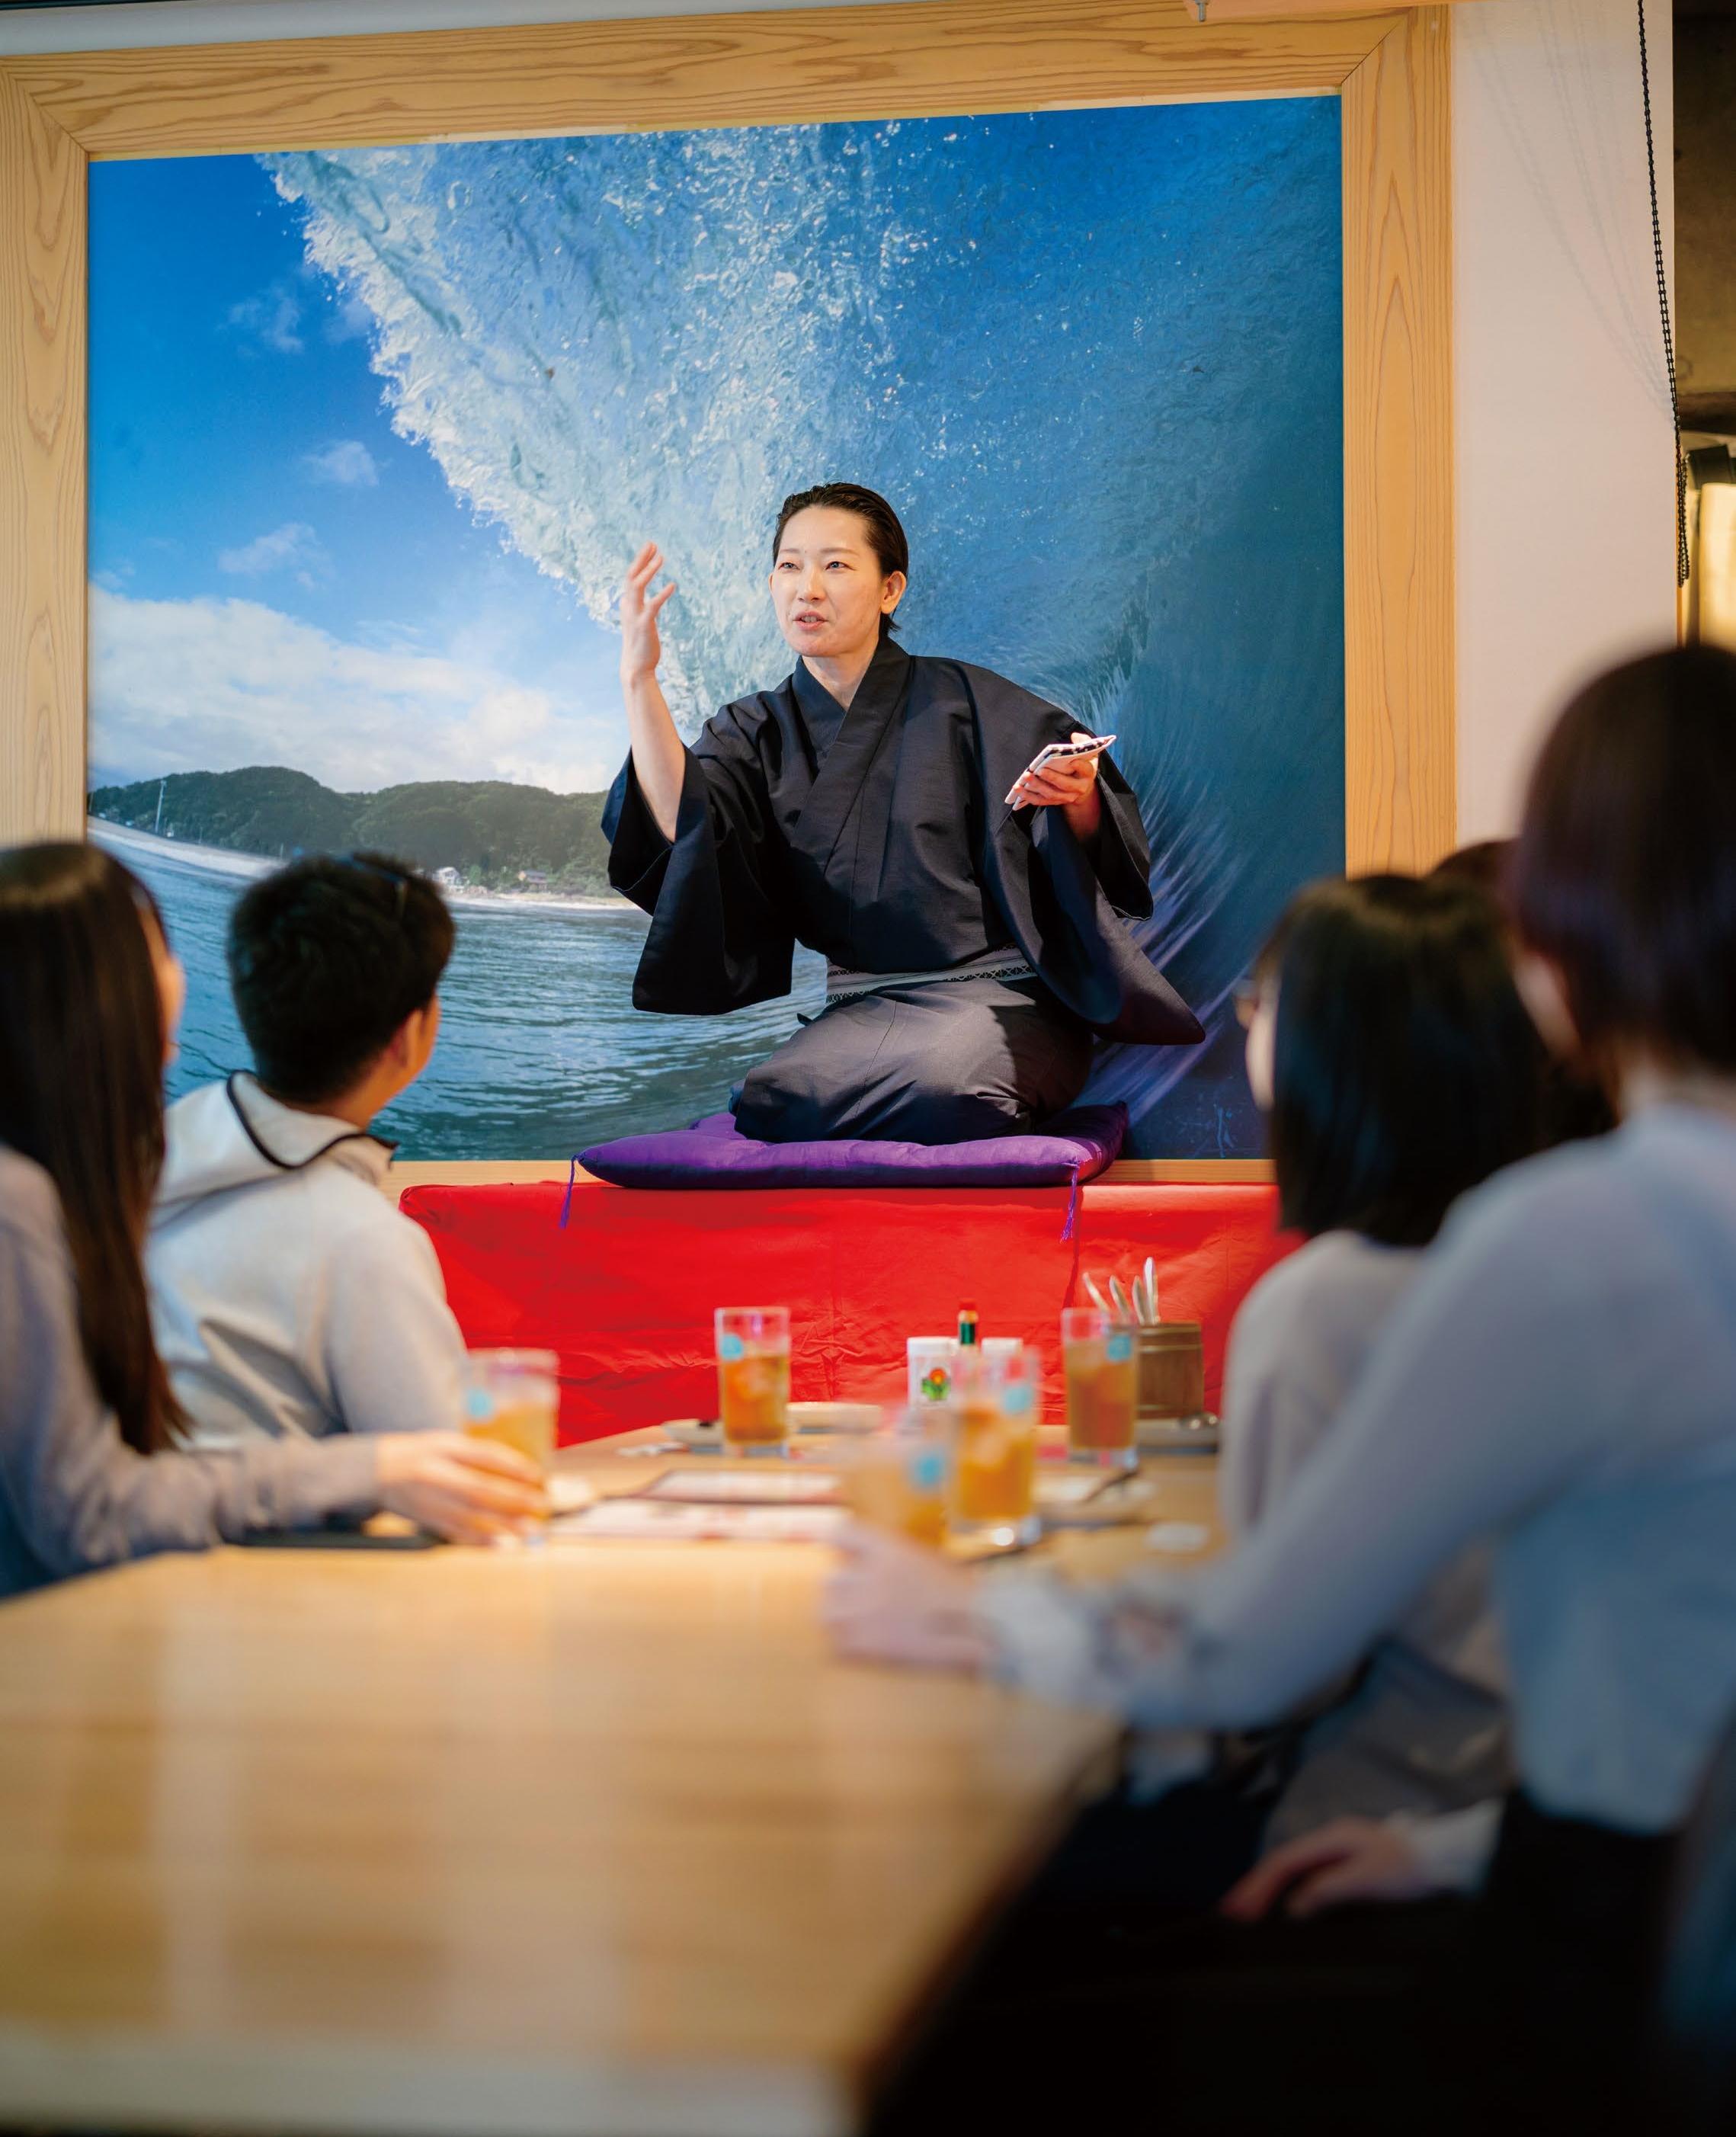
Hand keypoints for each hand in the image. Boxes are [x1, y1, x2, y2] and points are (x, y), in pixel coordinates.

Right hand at [374, 1432, 549, 1544]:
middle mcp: (436, 1479)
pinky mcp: (428, 1521)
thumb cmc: (420, 1453)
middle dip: (513, 1500)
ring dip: (503, 1525)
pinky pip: (457, 1533)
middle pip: (479, 1491)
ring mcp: (430, 1503)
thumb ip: (478, 1453)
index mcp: (441, 1453)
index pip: (482, 1458)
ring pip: (471, 1516)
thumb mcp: (446, 1443)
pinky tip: (501, 1545)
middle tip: (542, 1505)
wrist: (376, 1473)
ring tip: (530, 1531)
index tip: (537, 1473)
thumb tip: (517, 1467)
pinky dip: (480, 1540)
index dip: (510, 1465)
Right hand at [620, 540, 675, 682]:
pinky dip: (662, 594)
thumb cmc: (641, 645)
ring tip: (661, 557)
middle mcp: (628, 607)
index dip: (640, 562)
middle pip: (631, 576)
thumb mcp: (640, 623)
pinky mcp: (644, 625)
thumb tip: (650, 603)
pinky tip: (672, 585)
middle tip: (652, 543)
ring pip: (638, 586)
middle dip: (641, 559)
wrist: (636, 668)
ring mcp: (635, 615)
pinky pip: (653, 605)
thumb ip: (642, 610)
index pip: (631, 578)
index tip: (651, 549)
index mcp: (627, 605)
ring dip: (648, 570)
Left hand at [823, 1522, 992, 1671]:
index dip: (840, 1548)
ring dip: (842, 1619)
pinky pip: (840, 1645)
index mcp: (887, 1549)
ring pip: (829, 1613)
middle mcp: (869, 1576)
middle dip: (843, 1592)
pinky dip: (850, 1647)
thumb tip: (876, 1566)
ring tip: (864, 1627)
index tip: (849, 1558)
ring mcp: (865, 1611)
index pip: (839, 1534)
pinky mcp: (868, 1644)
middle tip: (863, 1601)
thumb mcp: (926, 1560)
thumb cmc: (962, 1592)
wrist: (980, 1623)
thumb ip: (895, 1560)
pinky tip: (870, 1648)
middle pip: (831, 1581)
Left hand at [1009, 732, 1103, 839]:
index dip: (1080, 766)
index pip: (1086, 769)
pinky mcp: (1054, 801)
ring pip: (1051, 794)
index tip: (1071, 761)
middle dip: (1052, 778)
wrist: (1081, 787)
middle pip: (1065, 784)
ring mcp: (1066, 797)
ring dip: (1037, 786)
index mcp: (1088, 774)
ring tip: (1026, 776)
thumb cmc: (1081, 765)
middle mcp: (1079, 788)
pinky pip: (1040, 801)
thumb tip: (1074, 737)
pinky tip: (1018, 787)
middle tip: (1039, 770)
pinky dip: (1027, 795)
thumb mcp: (1087, 752)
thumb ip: (1083, 742)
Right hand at [1220, 1817, 1433, 1921]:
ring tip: (1245, 1912)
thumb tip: (1293, 1906)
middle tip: (1230, 1913)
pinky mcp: (1346, 1867)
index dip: (1259, 1885)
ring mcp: (1337, 1853)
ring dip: (1268, 1891)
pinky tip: (1279, 1907)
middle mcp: (1328, 1842)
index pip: (1284, 1862)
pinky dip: (1287, 1893)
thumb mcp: (1368, 1879)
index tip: (1239, 1908)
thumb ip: (1327, 1889)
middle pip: (1283, 1864)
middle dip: (1255, 1887)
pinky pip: (1306, 1879)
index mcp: (1330, 1839)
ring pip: (1292, 1872)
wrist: (1444, 1860)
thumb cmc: (1407, 1869)